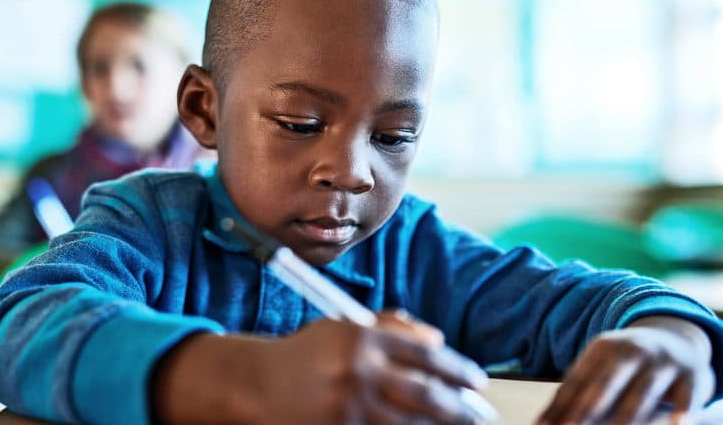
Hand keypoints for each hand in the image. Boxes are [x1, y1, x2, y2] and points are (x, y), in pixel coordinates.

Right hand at [254, 310, 488, 423]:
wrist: (258, 385)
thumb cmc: (308, 354)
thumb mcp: (344, 327)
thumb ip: (391, 326)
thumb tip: (439, 339)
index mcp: (361, 337)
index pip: (425, 352)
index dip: (458, 368)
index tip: (477, 380)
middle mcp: (358, 370)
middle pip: (425, 391)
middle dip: (461, 406)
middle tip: (482, 413)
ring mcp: (349, 406)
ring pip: (411, 421)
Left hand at [537, 316, 714, 424]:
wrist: (675, 338)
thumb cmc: (625, 363)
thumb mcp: (600, 367)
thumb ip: (575, 392)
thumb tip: (543, 421)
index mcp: (601, 349)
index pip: (577, 380)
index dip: (561, 404)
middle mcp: (631, 351)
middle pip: (606, 383)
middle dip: (587, 408)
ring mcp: (661, 362)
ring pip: (642, 391)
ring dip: (627, 415)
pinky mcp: (690, 376)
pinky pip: (685, 395)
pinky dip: (681, 410)